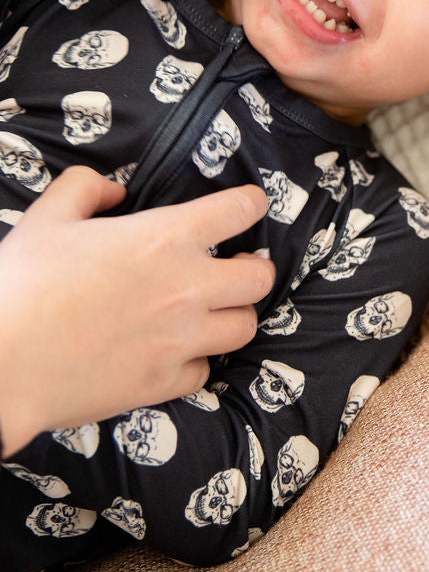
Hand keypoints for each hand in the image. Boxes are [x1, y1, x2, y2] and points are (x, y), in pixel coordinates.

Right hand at [0, 167, 274, 457]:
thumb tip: (115, 192)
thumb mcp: (48, 216)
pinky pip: (205, 370)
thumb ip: (85, 189)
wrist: (3, 362)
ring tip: (212, 311)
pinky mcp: (164, 382)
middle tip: (235, 267)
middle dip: (253, 269)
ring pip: (244, 327)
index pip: (240, 210)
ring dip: (232, 315)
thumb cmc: (22, 283)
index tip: (248, 206)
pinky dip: (196, 361)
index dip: (251, 204)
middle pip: (260, 278)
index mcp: (166, 237)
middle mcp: (188, 287)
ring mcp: (181, 339)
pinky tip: (177, 352)